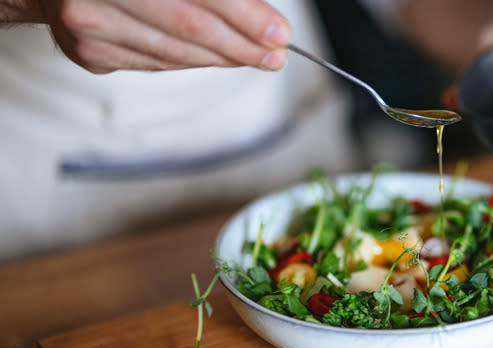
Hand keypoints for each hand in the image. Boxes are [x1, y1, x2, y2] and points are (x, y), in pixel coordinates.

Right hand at [38, 0, 291, 73]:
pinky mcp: (88, 52)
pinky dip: (192, 62)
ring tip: (256, 58)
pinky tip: (217, 59)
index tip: (279, 33)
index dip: (246, 15)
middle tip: (275, 55)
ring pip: (174, 52)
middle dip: (242, 45)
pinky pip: (156, 64)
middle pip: (189, 27)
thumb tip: (258, 15)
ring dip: (223, 59)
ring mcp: (88, 25)